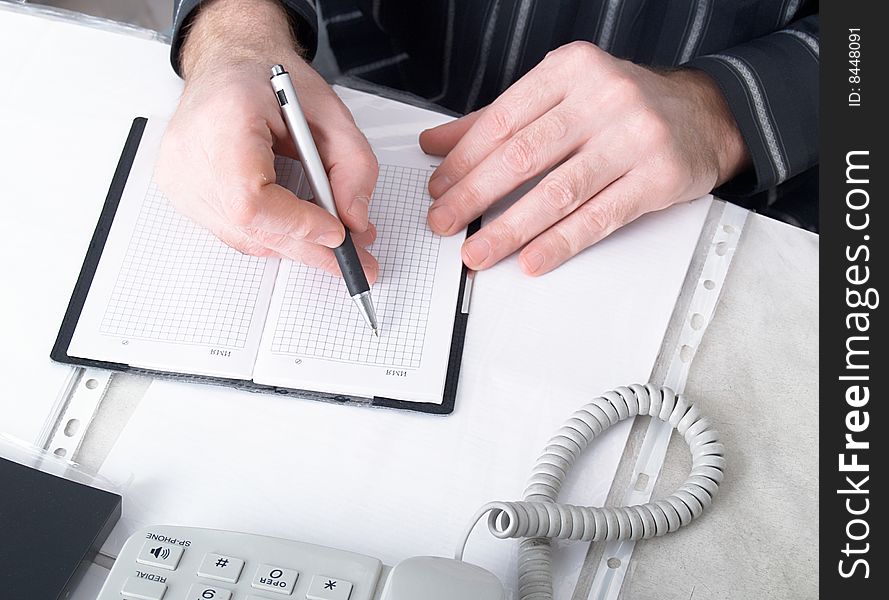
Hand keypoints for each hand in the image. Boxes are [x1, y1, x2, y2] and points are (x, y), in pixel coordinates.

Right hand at [156, 0, 379, 280]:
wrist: (230, 62)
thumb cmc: (270, 79)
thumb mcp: (331, 111)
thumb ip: (353, 165)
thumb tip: (355, 220)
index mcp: (224, 118)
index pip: (251, 199)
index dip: (298, 224)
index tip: (338, 234)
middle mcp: (191, 150)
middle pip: (250, 226)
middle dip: (309, 247)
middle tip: (353, 259)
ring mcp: (179, 175)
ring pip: (243, 237)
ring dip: (292, 244)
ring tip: (330, 238)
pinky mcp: (180, 191)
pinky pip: (232, 232)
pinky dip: (269, 233)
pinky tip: (295, 225)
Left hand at [420, 41, 749, 274]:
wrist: (706, 114)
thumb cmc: (624, 107)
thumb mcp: (561, 96)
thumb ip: (498, 120)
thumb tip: (438, 145)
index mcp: (571, 70)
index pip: (502, 120)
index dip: (463, 160)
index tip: (439, 188)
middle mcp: (603, 97)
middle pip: (523, 156)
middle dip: (474, 196)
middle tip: (444, 223)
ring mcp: (634, 137)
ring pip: (557, 192)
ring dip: (509, 229)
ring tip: (478, 252)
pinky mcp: (658, 177)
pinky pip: (598, 217)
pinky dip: (560, 243)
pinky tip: (531, 259)